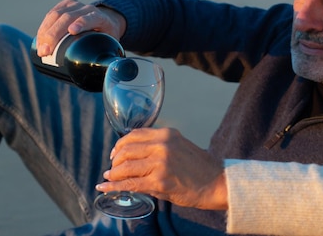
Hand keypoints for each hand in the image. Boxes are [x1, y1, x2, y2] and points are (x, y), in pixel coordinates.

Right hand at [36, 0, 126, 55]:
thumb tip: (106, 72)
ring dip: (45, 33)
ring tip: (41, 49)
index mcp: (101, 18)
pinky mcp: (64, 5)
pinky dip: (43, 28)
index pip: (90, 18)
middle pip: (67, 18)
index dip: (81, 23)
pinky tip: (40, 40)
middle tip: (45, 52)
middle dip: (54, 35)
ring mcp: (75, 5)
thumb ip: (110, 56)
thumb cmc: (107, 36)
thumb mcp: (112, 43)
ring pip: (56, 15)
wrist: (105, 20)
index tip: (72, 31)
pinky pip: (50, 15)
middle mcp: (87, 8)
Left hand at [96, 128, 227, 210]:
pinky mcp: (159, 181)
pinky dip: (114, 187)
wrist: (217, 182)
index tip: (115, 153)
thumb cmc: (199, 168)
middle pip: (126, 150)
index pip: (134, 135)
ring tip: (109, 179)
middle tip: (111, 169)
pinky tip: (105, 188)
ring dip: (113, 174)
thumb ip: (159, 147)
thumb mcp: (180, 147)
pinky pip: (130, 184)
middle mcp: (162, 145)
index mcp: (167, 134)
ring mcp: (160, 163)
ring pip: (125, 167)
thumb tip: (135, 155)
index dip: (120, 145)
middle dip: (114, 161)